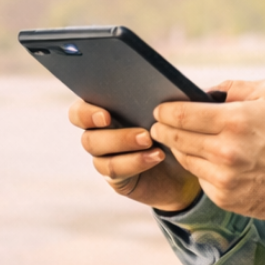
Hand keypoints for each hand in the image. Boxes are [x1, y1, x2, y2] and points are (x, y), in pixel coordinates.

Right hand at [68, 98, 200, 212]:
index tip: (106, 116)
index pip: (78, 112)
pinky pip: (117, 171)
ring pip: (102, 159)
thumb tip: (161, 86)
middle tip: (145, 134)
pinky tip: (157, 156)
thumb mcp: (164, 108)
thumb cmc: (172, 123)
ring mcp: (105, 158)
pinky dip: (137, 162)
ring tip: (152, 143)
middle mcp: (98, 135)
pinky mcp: (117, 178)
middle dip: (117, 137)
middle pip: (89, 138)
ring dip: (128, 149)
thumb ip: (155, 95)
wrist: (185, 158)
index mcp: (103, 110)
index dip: (86, 114)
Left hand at [150, 79, 264, 222]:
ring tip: (178, 139)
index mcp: (234, 121)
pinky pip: (200, 178)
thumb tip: (204, 92)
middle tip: (159, 124)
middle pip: (176, 138)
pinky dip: (199, 167)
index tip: (160, 109)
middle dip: (163, 129)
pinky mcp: (225, 197)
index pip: (181, 115)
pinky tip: (204, 159)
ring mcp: (223, 177)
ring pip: (185, 159)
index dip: (165, 111)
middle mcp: (225, 151)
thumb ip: (235, 87)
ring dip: (178, 148)